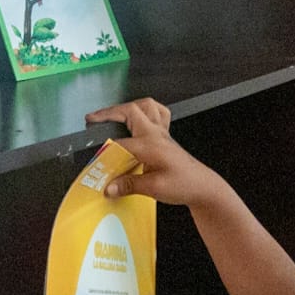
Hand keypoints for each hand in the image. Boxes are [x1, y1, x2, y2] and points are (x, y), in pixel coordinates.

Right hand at [84, 99, 217, 205]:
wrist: (202, 187)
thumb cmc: (184, 185)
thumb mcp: (154, 188)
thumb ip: (129, 185)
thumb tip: (109, 187)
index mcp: (151, 144)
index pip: (120, 144)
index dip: (105, 153)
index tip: (94, 164)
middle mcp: (156, 134)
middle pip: (131, 111)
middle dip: (109, 113)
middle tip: (92, 119)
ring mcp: (162, 133)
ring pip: (146, 106)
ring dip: (128, 107)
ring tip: (112, 115)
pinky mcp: (166, 136)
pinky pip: (158, 113)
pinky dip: (145, 111)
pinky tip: (137, 118)